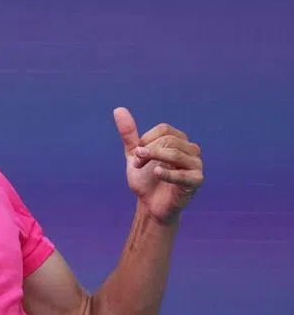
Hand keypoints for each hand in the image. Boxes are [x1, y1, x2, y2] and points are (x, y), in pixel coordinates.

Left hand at [114, 107, 203, 224]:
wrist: (150, 205)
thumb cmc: (145, 179)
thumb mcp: (135, 155)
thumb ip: (129, 134)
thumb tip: (118, 109)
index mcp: (179, 140)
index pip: (164, 130)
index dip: (146, 140)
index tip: (136, 154)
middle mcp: (191, 149)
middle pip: (170, 140)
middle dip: (148, 151)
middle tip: (136, 163)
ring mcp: (196, 165)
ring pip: (176, 154)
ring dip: (154, 159)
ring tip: (141, 167)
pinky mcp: (196, 181)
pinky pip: (183, 174)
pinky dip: (168, 173)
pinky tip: (155, 173)